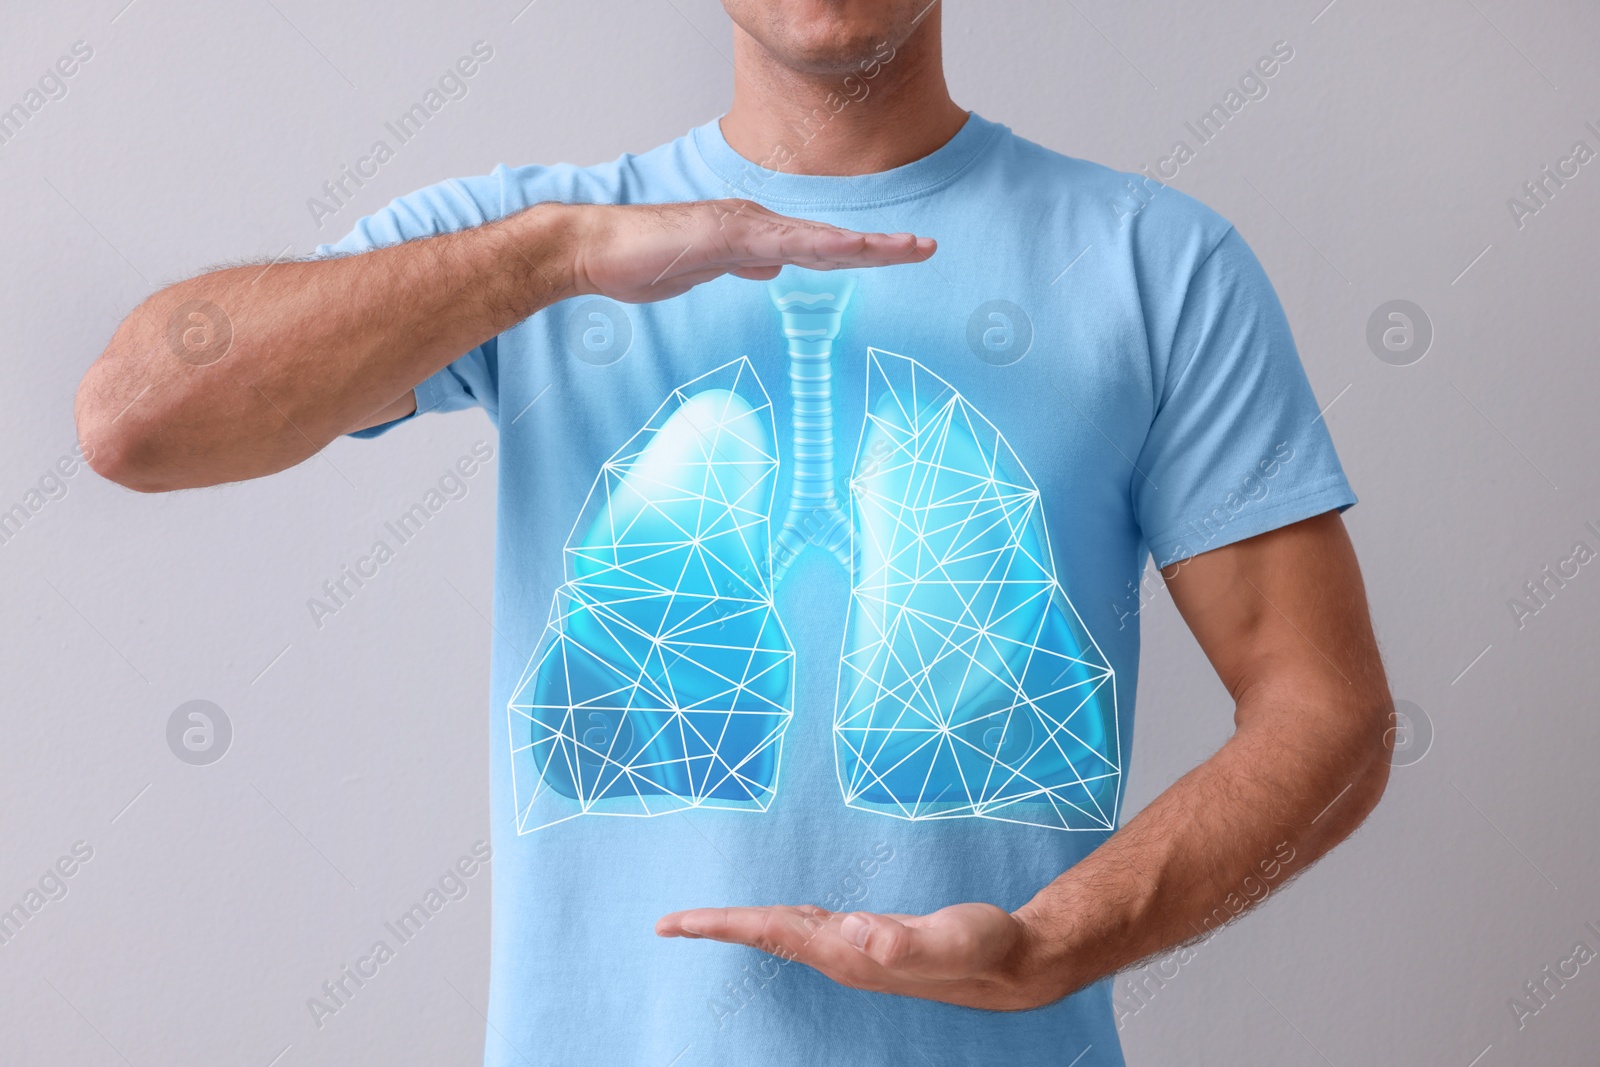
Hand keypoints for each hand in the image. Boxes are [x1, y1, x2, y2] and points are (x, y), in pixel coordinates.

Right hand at [567, 199, 933, 302]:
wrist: (596, 249)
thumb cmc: (643, 260)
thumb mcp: (704, 270)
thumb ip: (740, 265)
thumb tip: (773, 267)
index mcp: (752, 237)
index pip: (818, 248)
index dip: (860, 252)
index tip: (897, 256)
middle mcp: (755, 224)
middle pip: (829, 240)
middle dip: (879, 246)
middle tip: (926, 249)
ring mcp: (742, 226)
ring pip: (816, 239)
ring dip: (863, 244)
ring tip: (905, 249)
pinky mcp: (724, 234)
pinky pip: (780, 243)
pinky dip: (817, 245)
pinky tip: (846, 248)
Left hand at [656, 901, 1066, 1010]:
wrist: (1013, 966)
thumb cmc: (984, 949)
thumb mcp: (950, 939)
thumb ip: (903, 941)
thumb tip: (854, 928)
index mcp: (848, 954)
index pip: (770, 932)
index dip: (721, 925)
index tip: (674, 924)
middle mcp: (843, 955)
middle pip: (766, 935)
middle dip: (716, 928)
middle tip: (666, 924)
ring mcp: (855, 951)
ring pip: (785, 933)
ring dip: (743, 925)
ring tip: (704, 922)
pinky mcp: (869, 941)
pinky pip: (808, 928)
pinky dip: (780, 919)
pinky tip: (779, 917)